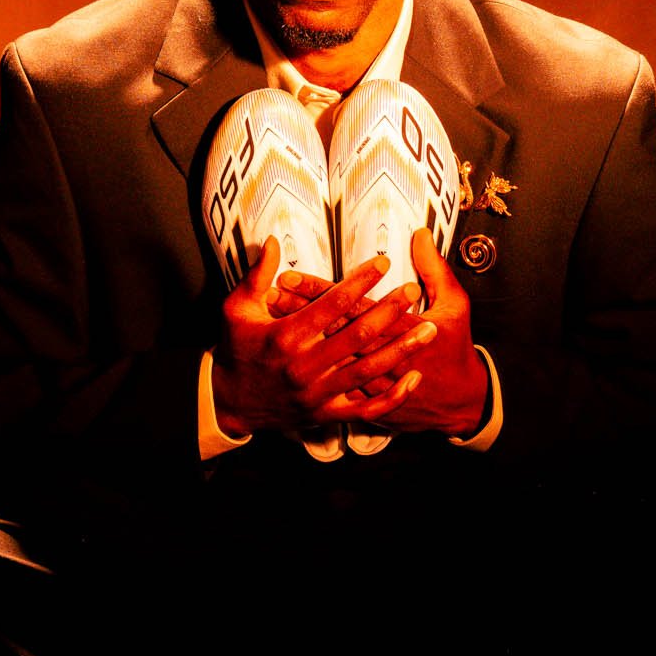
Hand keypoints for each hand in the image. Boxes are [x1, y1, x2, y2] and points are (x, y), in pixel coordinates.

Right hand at [211, 238, 430, 435]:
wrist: (227, 403)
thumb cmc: (235, 350)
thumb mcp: (235, 309)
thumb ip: (256, 275)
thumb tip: (271, 241)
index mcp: (285, 336)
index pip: (332, 303)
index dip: (361, 281)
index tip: (384, 263)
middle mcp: (304, 366)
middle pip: (357, 334)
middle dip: (389, 311)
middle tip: (414, 290)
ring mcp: (318, 393)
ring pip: (368, 370)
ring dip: (401, 350)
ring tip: (428, 330)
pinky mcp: (325, 414)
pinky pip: (365, 409)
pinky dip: (392, 397)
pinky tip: (413, 379)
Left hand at [268, 228, 489, 436]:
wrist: (460, 403)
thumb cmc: (456, 349)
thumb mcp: (455, 305)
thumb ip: (435, 269)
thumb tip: (420, 234)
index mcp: (401, 330)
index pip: (350, 305)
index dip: (319, 290)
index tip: (289, 275)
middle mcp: (379, 358)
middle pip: (330, 331)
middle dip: (298, 311)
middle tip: (269, 293)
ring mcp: (370, 383)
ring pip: (324, 358)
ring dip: (298, 339)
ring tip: (272, 319)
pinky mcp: (365, 402)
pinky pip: (330, 386)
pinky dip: (308, 370)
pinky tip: (290, 358)